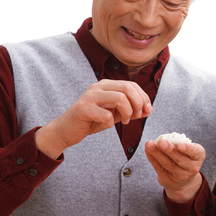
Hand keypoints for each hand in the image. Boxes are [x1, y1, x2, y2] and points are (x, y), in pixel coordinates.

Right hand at [35, 80, 151, 158]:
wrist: (66, 130)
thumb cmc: (92, 120)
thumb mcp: (115, 113)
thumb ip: (131, 110)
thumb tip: (149, 109)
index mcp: (106, 85)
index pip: (131, 85)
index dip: (143, 98)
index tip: (146, 111)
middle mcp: (98, 87)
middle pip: (127, 88)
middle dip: (138, 104)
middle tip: (136, 117)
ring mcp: (90, 97)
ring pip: (120, 98)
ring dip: (127, 112)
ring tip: (124, 121)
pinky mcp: (83, 109)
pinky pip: (106, 115)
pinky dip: (111, 122)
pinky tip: (107, 125)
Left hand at [144, 139, 205, 202]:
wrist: (183, 181)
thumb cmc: (185, 159)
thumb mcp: (189, 152)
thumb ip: (179, 145)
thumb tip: (164, 138)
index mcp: (199, 156)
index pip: (195, 152)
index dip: (188, 149)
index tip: (180, 145)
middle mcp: (192, 167)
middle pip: (180, 159)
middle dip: (169, 150)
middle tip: (161, 142)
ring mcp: (181, 175)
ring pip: (168, 164)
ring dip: (157, 153)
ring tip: (149, 144)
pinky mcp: (168, 179)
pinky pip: (159, 168)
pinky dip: (152, 158)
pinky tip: (148, 150)